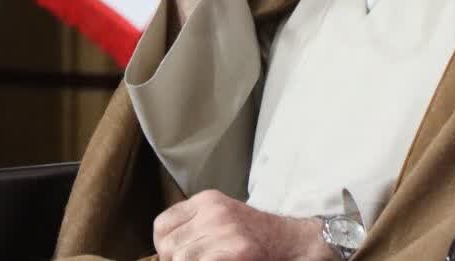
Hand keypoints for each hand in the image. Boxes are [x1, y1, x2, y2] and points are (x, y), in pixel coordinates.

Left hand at [152, 190, 329, 260]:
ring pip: (180, 259)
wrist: (293, 241)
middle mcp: (214, 212)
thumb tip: (166, 248)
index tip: (173, 256)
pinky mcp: (235, 252)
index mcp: (207, 200)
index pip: (162, 224)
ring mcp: (225, 232)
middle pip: (169, 245)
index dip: (163, 246)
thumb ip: (196, 225)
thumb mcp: (223, 217)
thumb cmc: (255, 235)